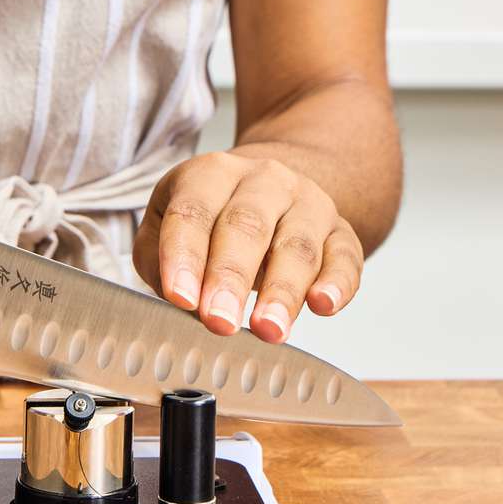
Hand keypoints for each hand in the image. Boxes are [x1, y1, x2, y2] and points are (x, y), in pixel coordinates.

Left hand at [133, 152, 363, 343]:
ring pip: (297, 246)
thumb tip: (174, 298)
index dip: (184, 258)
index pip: (193, 213)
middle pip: (247, 226)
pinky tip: (323, 305)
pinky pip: (345, 257)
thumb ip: (156, 259)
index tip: (181, 298)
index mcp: (210, 174)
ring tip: (269, 329)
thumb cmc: (209, 217)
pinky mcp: (341, 232)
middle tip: (219, 321)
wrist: (272, 188)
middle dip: (231, 278)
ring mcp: (308, 203)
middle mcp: (263, 180)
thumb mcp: (166, 224)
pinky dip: (338, 283)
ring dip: (283, 291)